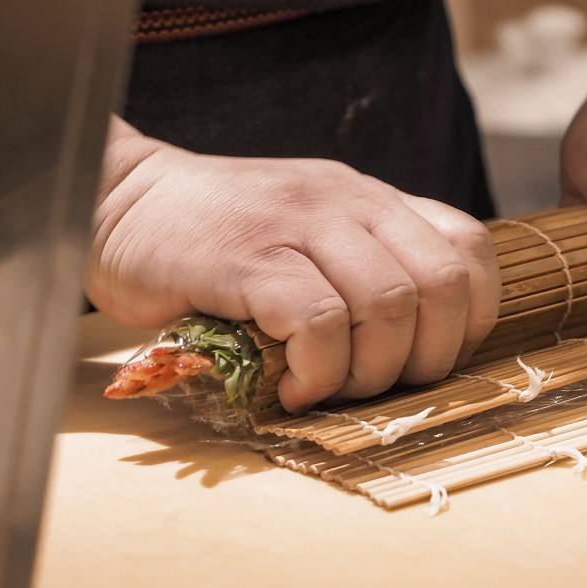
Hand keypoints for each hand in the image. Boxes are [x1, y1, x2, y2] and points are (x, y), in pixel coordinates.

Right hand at [89, 123, 499, 410]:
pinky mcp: (248, 258)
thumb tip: (419, 340)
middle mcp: (348, 202)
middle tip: (372, 386)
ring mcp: (299, 223)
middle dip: (424, 359)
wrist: (117, 200)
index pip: (468, 249)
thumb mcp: (309, 233)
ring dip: (368, 371)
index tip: (426, 358)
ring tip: (324, 387)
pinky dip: (316, 371)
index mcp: (372, 200)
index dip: (469, 319)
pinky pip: (318, 320)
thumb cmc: (218, 237)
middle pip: (441, 286)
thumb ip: (362, 265)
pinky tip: (287, 385)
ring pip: (387, 304)